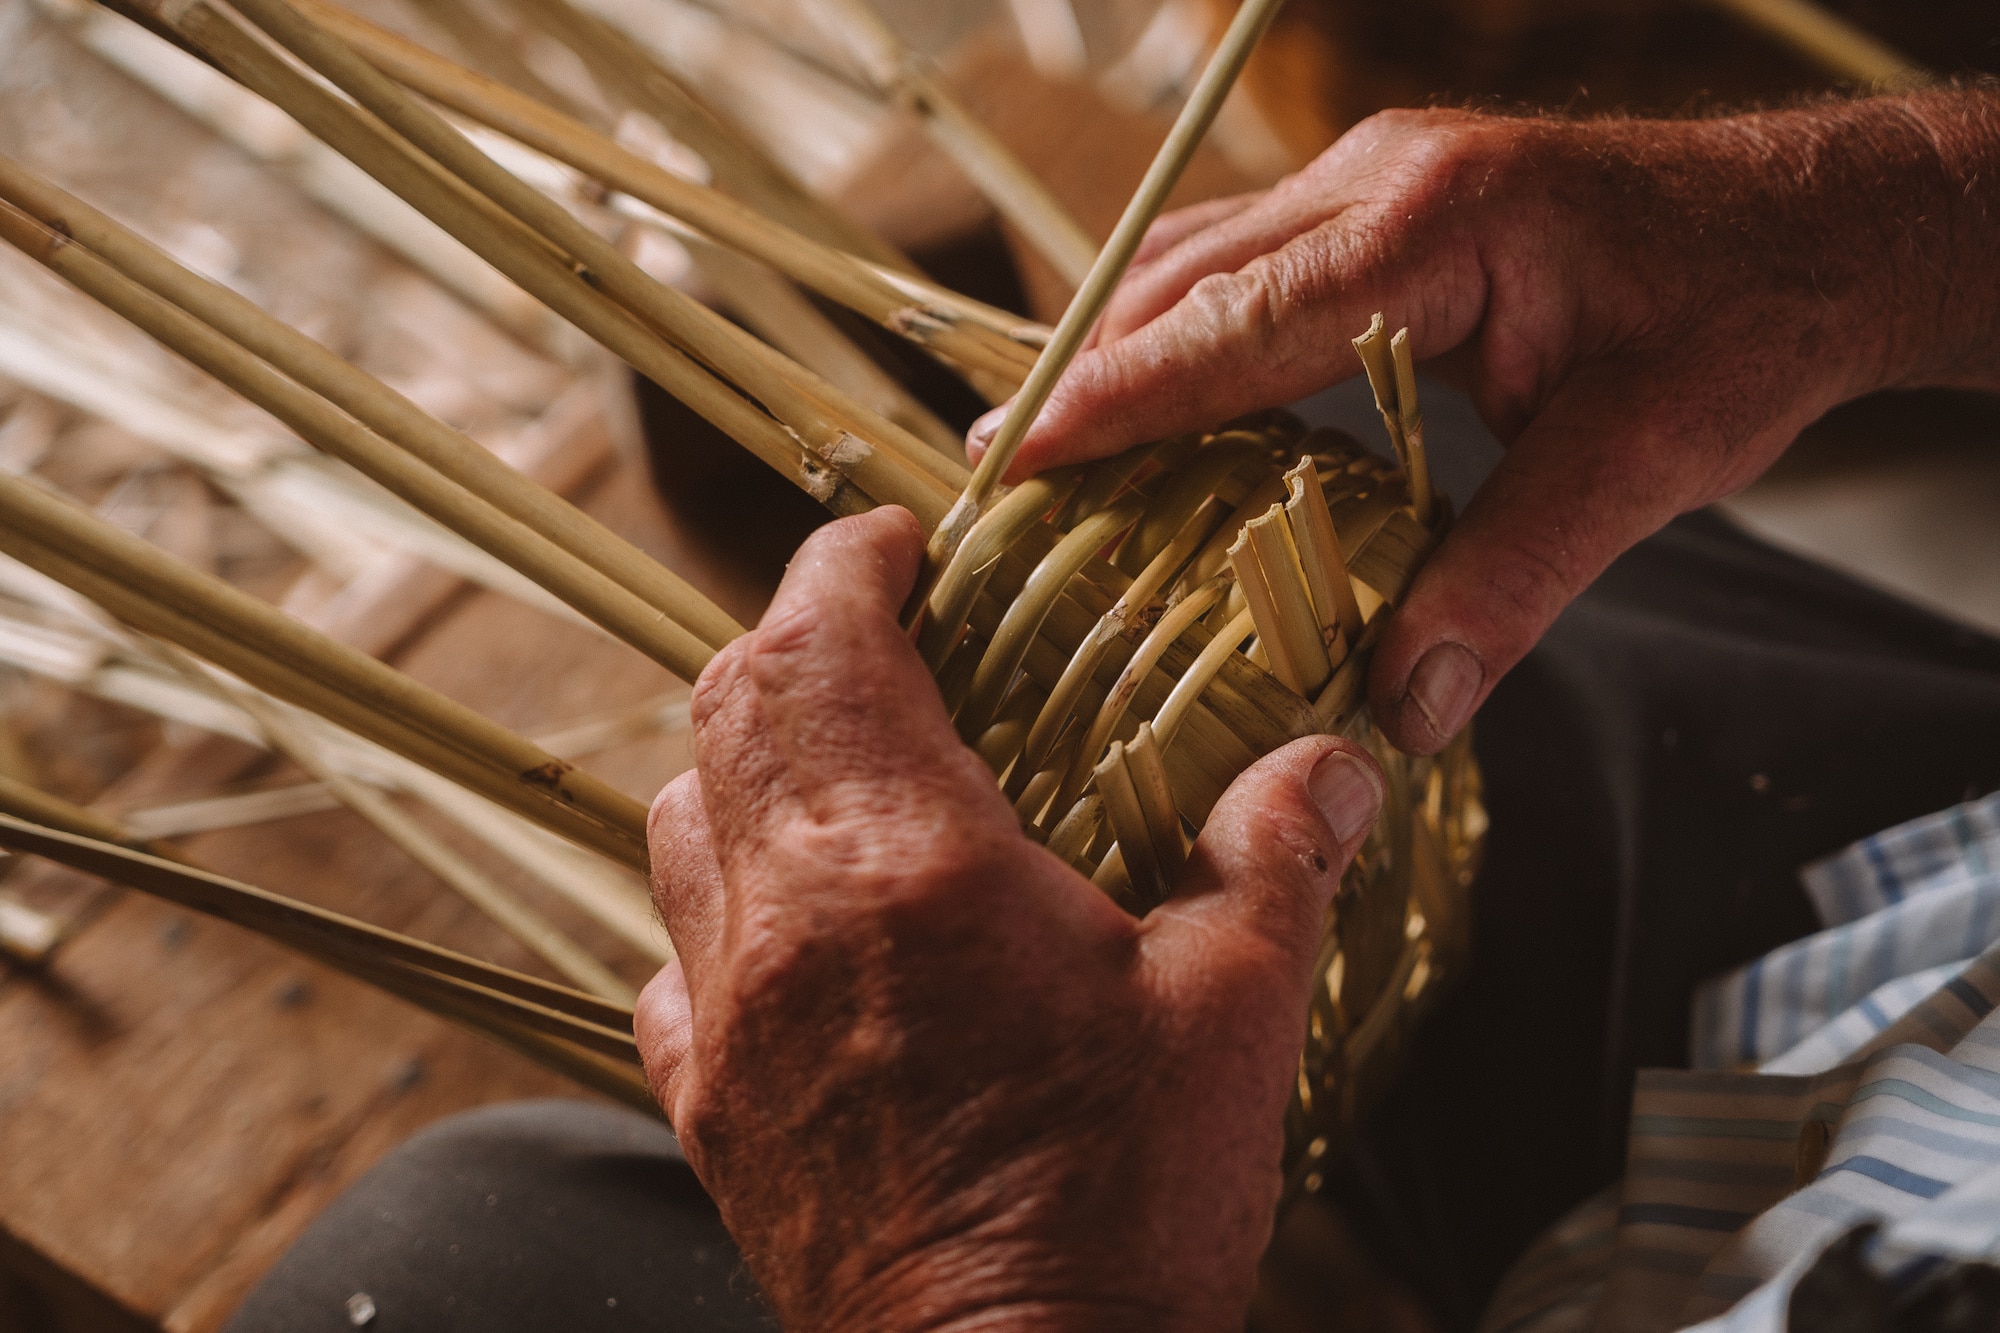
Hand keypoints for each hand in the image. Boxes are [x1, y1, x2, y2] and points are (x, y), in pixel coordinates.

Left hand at [634, 507, 1384, 1332]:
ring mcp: (725, 1015)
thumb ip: (1276, 852)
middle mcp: (784, 918)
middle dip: (795, 639)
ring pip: (677, 820)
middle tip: (878, 630)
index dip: (848, 564)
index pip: (820, 644)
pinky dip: (716, 902)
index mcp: (907, 864)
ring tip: (838, 764)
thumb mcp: (1236, 1010)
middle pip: (728, 708)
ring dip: (743, 760)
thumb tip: (1334, 761)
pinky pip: (668, 958)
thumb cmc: (1122, 1205)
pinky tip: (794, 927)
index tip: (901, 544)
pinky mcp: (707, 1104)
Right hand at [971, 91, 1999, 754]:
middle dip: (1084, 372)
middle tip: (994, 469)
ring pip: (1202, 255)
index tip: (1012, 462)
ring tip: (1045, 437)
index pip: (1225, 323)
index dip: (1110, 399)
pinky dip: (1185, 326)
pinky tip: (1155, 390)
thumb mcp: (1638, 460)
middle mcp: (1378, 178)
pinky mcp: (1387, 198)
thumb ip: (1512, 580)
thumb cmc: (1743, 320)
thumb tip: (1400, 712)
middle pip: (1184, 279)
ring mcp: (1377, 175)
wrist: (1820, 226)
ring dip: (1123, 344)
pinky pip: (1247, 254)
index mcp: (1430, 226)